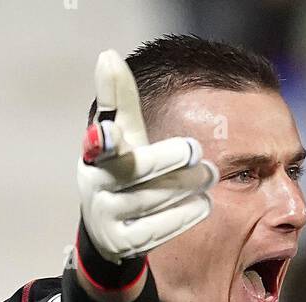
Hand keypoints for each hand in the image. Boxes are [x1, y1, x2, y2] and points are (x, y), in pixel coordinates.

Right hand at [77, 49, 217, 263]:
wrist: (109, 228)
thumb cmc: (122, 170)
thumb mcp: (122, 135)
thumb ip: (120, 100)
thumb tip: (109, 55)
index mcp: (95, 154)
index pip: (101, 141)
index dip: (104, 137)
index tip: (109, 132)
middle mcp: (96, 185)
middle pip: (137, 171)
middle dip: (168, 161)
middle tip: (196, 152)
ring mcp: (107, 217)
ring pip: (151, 200)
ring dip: (184, 187)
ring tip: (210, 176)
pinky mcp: (123, 243)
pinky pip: (157, 230)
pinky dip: (183, 216)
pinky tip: (203, 204)